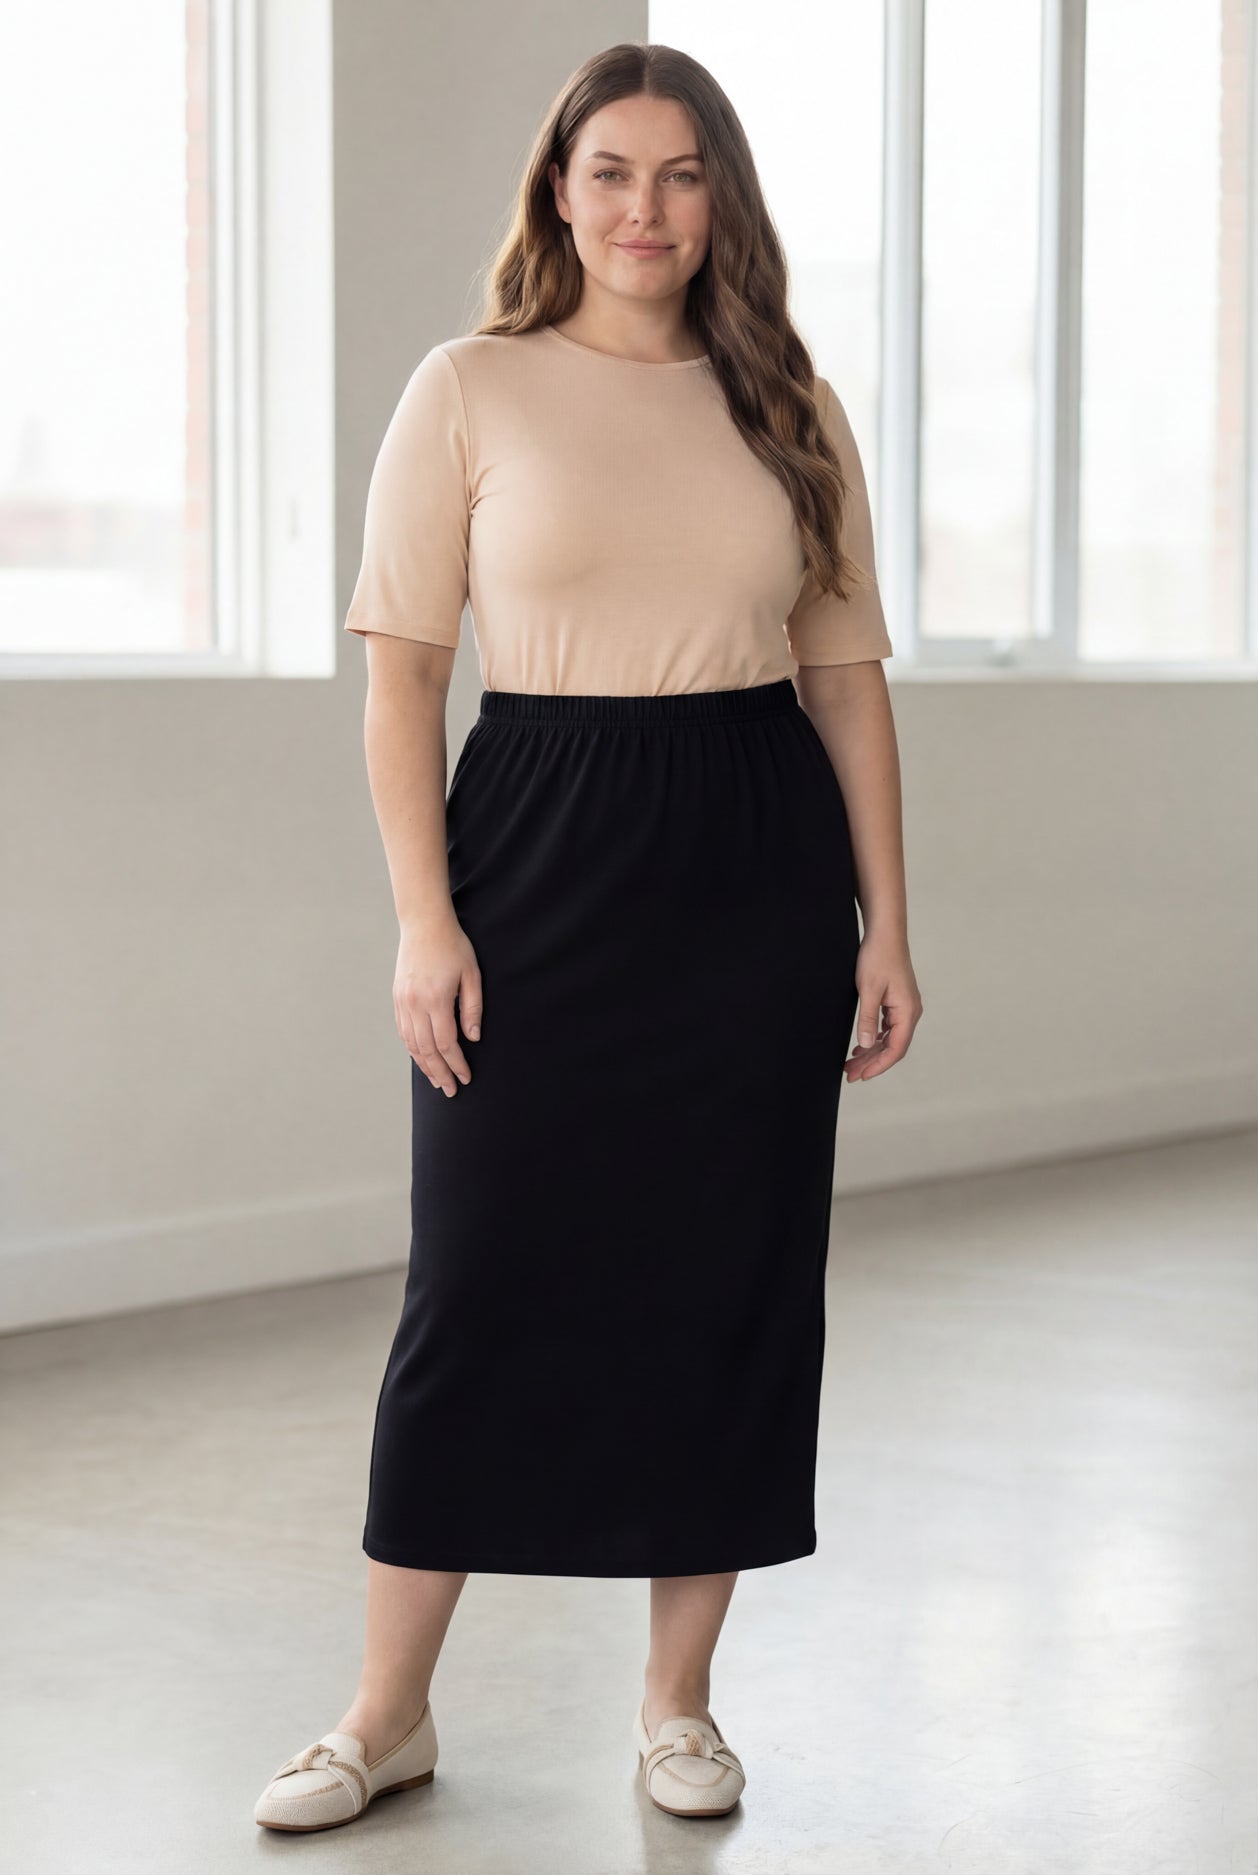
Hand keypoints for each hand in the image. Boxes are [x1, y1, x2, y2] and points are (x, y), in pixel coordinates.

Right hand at [394, 912, 483, 1096]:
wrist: (423, 924)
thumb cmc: (453, 946)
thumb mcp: (472, 975)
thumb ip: (472, 1009)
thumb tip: (472, 1039)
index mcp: (435, 1000)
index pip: (446, 1043)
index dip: (457, 1064)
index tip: (466, 1077)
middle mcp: (414, 1004)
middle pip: (427, 1050)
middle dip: (440, 1073)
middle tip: (451, 1090)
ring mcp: (402, 1002)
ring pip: (412, 1044)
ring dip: (424, 1065)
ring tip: (436, 1081)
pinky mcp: (397, 998)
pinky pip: (403, 1031)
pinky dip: (412, 1049)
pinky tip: (421, 1059)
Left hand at [845, 928, 921, 1081]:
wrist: (885, 933)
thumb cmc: (878, 957)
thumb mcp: (868, 989)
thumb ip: (867, 1019)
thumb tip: (864, 1045)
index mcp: (907, 1012)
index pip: (896, 1049)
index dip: (879, 1065)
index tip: (862, 1076)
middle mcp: (910, 1012)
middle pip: (892, 1047)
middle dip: (871, 1062)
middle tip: (850, 1075)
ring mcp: (904, 1008)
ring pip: (888, 1038)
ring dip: (871, 1052)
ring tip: (851, 1064)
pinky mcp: (897, 1002)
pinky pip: (887, 1028)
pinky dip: (874, 1039)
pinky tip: (860, 1045)